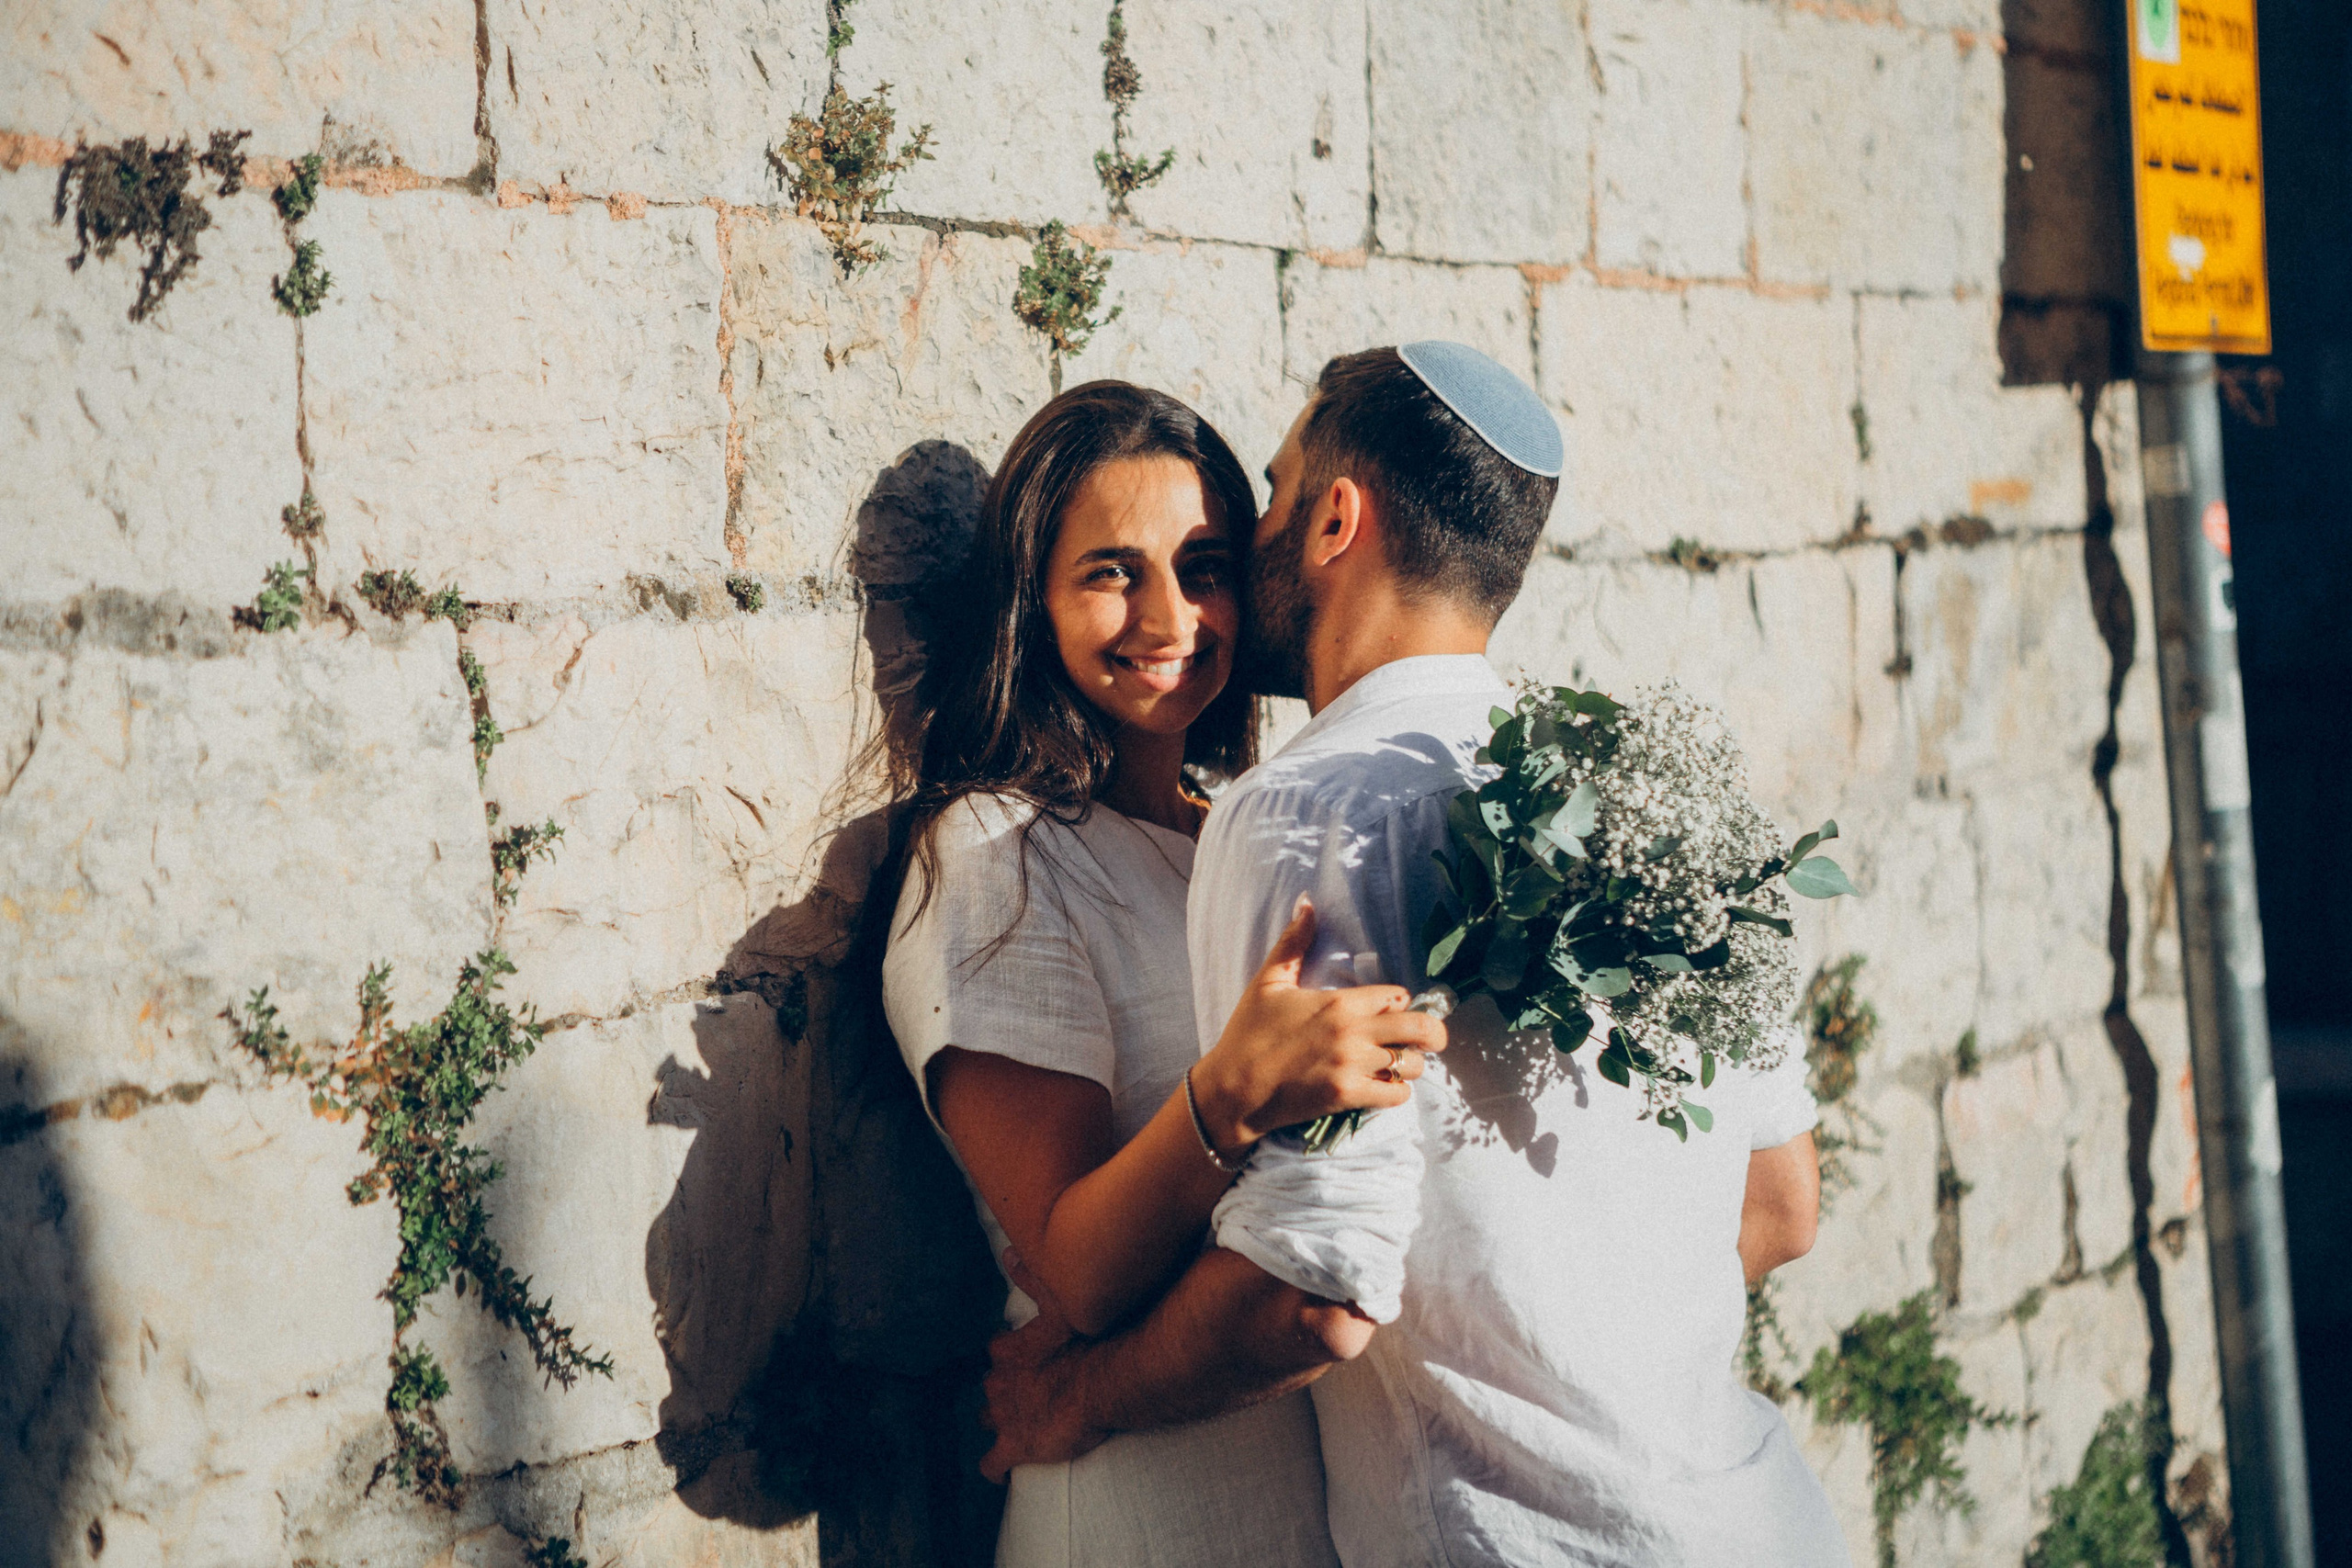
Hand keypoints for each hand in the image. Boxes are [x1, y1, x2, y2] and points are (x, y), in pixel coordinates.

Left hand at [980, 1250, 1109, 1482]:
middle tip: (1029, 1394)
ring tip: (1020, 1427)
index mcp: (1009, 1351)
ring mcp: (1004, 1417)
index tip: (1026, 1359)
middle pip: (990, 1387)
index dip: (1011, 1357)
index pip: (997, 1352)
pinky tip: (1002, 1469)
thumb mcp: (1060, 1301)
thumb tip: (1008, 1253)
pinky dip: (995, 1467)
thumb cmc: (1090, 1341)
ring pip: (988, 1421)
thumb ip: (1034, 1278)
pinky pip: (991, 1464)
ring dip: (1000, 1423)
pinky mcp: (1014, 1447)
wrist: (1107, 1382)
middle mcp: (1000, 1383)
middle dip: (1003, 1391)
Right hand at [1191, 897, 1448, 1148]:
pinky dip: (1397, 1091)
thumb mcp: (1268, 983)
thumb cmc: (1249, 1033)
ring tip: (1399, 1063)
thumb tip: (1307, 903)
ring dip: (1411, 1063)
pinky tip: (1384, 1085)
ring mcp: (1353, 1067)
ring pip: (1412, 1064)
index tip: (1394, 1007)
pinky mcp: (1348, 1097)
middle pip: (1420, 1029)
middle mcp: (1353, 1033)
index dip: (1400, 1001)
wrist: (1233, 1089)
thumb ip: (1293, 943)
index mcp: (1339, 1002)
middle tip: (1430, 1036)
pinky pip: (1397, 1095)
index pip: (1397, 996)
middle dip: (1432, 1032)